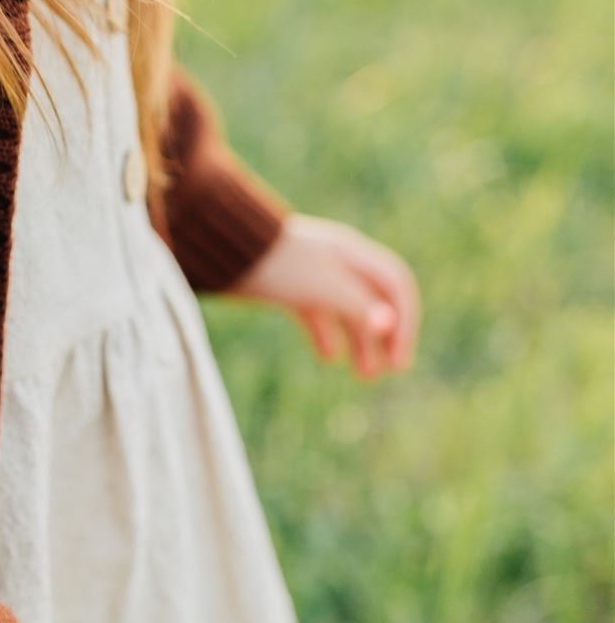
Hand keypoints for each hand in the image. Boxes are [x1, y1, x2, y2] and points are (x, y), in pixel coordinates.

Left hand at [225, 212, 419, 377]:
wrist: (217, 248)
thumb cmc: (276, 263)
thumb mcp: (320, 284)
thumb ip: (356, 304)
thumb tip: (388, 326)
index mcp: (352, 254)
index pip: (396, 285)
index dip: (405, 322)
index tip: (398, 361)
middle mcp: (337, 262)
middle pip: (375, 300)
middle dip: (385, 336)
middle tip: (388, 371)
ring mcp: (312, 275)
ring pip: (347, 311)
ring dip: (360, 342)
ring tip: (364, 375)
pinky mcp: (289, 287)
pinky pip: (318, 313)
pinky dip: (326, 336)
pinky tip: (327, 358)